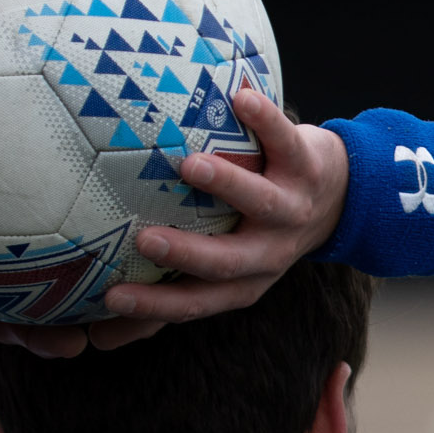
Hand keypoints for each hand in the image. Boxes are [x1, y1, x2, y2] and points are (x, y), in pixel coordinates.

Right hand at [98, 88, 349, 324]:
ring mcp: (291, 208)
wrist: (340, 197)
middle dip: (188, 254)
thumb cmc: (256, 231)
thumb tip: (93, 335)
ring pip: (260, 201)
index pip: (196, 302)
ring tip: (189, 166)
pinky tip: (238, 97)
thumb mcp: (223, 268)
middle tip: (145, 240)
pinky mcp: (307, 164)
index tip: (110, 298)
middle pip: (229, 261)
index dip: (156, 306)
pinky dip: (265, 119)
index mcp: (243, 281)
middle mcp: (269, 251)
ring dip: (227, 185)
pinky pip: (285, 139)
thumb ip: (167, 293)